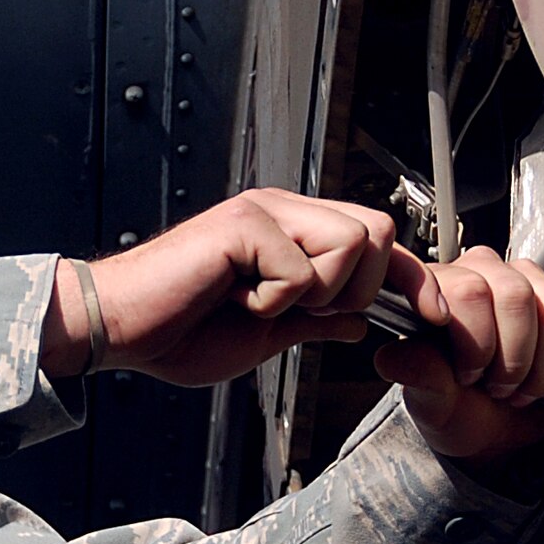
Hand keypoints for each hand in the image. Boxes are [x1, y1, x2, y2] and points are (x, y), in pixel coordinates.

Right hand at [44, 188, 438, 385]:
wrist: (117, 329)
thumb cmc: (176, 331)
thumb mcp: (265, 333)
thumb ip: (314, 322)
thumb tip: (360, 323)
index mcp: (291, 231)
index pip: (376, 240)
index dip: (406, 279)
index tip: (425, 319)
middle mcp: (282, 210)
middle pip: (378, 231)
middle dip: (358, 288)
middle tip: (304, 313)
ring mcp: (263, 213)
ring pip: (352, 241)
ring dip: (320, 291)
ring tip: (266, 304)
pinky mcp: (242, 226)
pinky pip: (301, 270)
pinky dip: (274, 300)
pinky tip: (235, 300)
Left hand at [374, 249, 543, 463]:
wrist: (494, 427)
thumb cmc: (457, 406)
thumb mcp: (428, 400)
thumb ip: (416, 375)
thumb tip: (393, 358)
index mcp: (441, 286)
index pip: (467, 290)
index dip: (475, 341)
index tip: (468, 376)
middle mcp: (488, 272)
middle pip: (517, 296)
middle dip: (513, 358)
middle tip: (501, 388)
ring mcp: (534, 281)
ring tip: (526, 387)